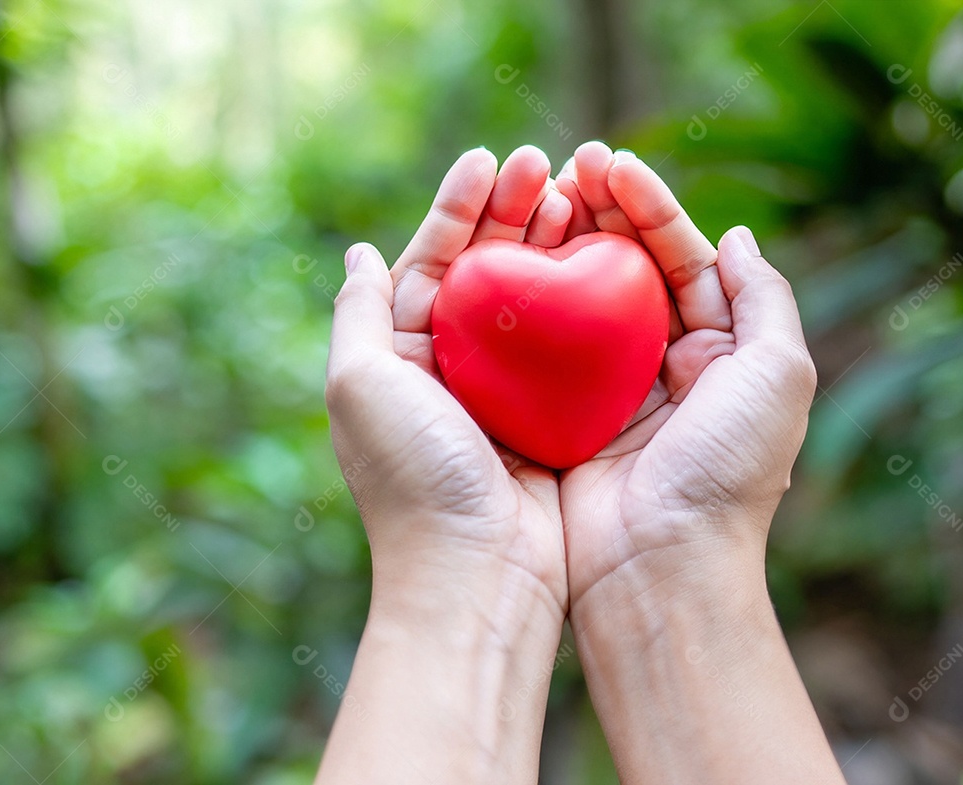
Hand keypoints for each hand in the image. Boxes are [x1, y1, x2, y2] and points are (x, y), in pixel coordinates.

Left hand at [326, 145, 571, 617]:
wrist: (477, 572)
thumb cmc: (413, 477)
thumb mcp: (360, 385)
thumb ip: (359, 315)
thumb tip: (359, 254)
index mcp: (399, 358)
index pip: (428, 263)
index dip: (456, 209)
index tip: (489, 160)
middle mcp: (448, 371)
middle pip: (482, 272)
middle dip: (508, 214)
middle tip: (544, 162)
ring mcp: (502, 393)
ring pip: (529, 300)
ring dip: (549, 244)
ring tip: (575, 193)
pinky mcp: (549, 416)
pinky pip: (568, 345)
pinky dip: (583, 301)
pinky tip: (603, 260)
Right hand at [554, 142, 817, 607]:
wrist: (659, 566)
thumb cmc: (724, 472)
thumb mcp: (778, 375)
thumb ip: (764, 298)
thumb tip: (735, 236)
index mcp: (715, 354)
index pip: (680, 260)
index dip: (649, 208)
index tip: (611, 165)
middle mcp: (658, 366)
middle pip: (625, 270)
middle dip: (599, 213)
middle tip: (565, 164)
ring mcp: (602, 390)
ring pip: (576, 299)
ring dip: (558, 244)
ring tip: (534, 194)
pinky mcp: (554, 415)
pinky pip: (536, 347)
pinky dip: (523, 302)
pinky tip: (503, 262)